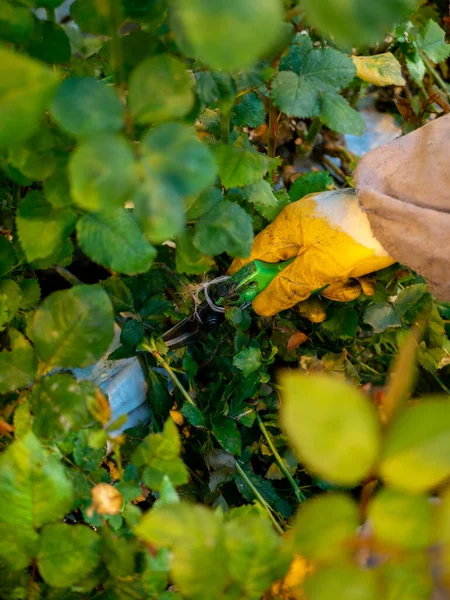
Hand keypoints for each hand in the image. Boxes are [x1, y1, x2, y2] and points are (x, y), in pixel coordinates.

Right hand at [229, 189, 393, 316]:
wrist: (404, 217)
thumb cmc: (354, 241)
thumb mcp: (318, 270)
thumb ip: (287, 289)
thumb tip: (259, 306)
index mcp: (287, 226)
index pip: (254, 254)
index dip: (248, 279)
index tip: (247, 302)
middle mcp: (302, 224)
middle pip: (287, 266)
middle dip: (302, 292)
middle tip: (314, 312)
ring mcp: (325, 228)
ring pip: (313, 267)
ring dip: (330, 287)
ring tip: (351, 291)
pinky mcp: (346, 233)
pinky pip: (334, 260)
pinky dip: (346, 275)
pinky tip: (364, 283)